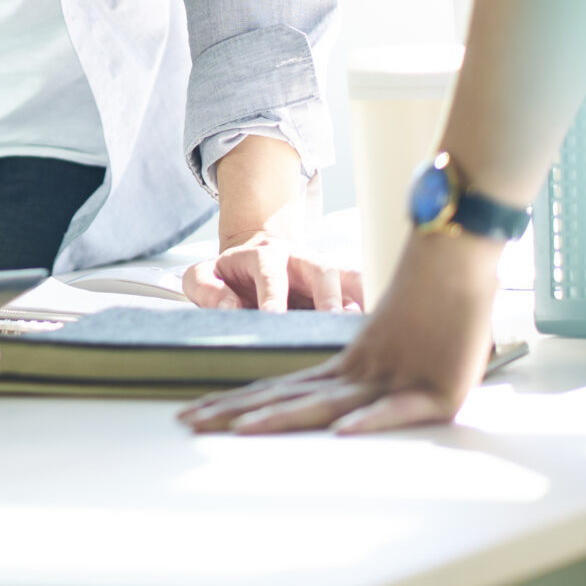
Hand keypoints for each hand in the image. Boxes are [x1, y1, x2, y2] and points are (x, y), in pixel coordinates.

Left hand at [178, 228, 501, 434]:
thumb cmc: (432, 305)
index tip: (196, 413)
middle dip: (235, 412)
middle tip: (188, 423)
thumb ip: (361, 369)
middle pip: (287, 397)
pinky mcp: (435, 390)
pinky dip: (371, 418)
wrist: (457, 257)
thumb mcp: (388, 346)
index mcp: (344, 366)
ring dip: (283, 416)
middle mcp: (357, 372)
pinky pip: (396, 407)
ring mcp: (391, 378)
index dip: (236, 403)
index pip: (279, 389)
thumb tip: (334, 403)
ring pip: (327, 401)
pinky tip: (343, 429)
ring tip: (242, 430)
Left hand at [181, 230, 362, 311]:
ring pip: (351, 278)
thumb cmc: (228, 277)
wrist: (254, 263)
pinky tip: (382, 330)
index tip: (273, 317)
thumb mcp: (203, 277)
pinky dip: (374, 309)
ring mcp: (324, 274)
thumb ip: (207, 289)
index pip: (270, 271)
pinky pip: (364, 295)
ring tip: (371, 325)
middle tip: (331, 320)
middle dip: (328, 294)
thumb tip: (231, 308)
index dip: (273, 294)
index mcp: (263, 255)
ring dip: (363, 299)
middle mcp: (300, 260)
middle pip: (322, 268)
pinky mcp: (342, 290)